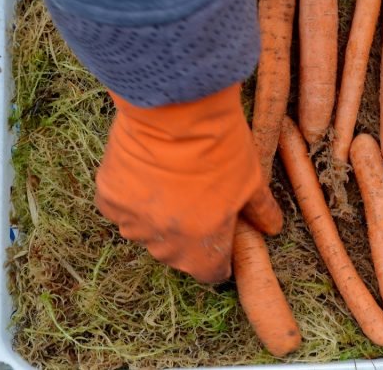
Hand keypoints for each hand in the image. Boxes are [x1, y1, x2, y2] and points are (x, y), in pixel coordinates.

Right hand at [95, 83, 281, 282]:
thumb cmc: (220, 146)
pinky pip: (121, 208)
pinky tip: (147, 172)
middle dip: (189, 237)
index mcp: (202, 245)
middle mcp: (165, 242)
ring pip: (146, 232)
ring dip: (157, 217)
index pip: (210, 273)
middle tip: (197, 202)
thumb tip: (273, 228)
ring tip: (171, 182)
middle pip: (176, 254)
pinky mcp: (109, 198)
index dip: (218, 261)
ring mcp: (133, 222)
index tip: (221, 244)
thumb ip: (260, 212)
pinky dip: (132, 196)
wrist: (177, 108)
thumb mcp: (251, 180)